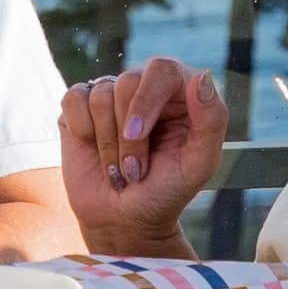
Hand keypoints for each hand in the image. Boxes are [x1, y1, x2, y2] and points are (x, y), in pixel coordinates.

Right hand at [61, 59, 227, 252]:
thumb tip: (201, 77)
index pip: (162, 69)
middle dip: (128, 136)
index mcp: (179, 92)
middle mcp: (144, 86)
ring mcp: (111, 94)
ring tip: (119, 167)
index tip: (138, 134)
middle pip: (128, 82)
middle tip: (135, 168)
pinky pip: (74, 99)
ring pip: (100, 95)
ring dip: (108, 143)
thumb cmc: (166, 190)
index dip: (147, 100)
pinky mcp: (80, 105)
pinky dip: (83, 130)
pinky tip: (94, 149)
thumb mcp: (199, 164)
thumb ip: (212, 120)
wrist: (124, 219)